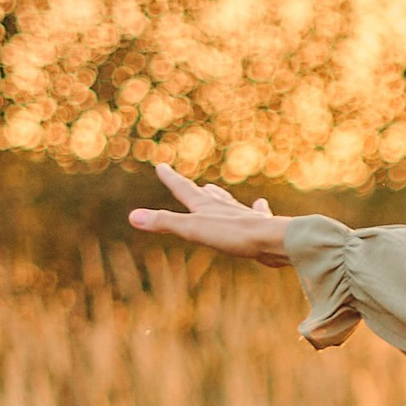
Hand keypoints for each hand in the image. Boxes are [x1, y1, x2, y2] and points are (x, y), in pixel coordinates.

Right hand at [126, 164, 293, 262]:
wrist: (273, 240)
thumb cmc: (233, 234)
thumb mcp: (193, 230)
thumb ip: (164, 223)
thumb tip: (132, 216)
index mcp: (206, 206)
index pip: (183, 189)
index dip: (171, 178)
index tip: (161, 165)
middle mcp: (225, 207)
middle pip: (207, 196)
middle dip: (196, 190)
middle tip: (191, 183)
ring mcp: (244, 216)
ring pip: (229, 203)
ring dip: (221, 197)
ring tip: (216, 191)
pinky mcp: (260, 228)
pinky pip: (257, 214)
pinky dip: (257, 209)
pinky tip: (261, 204)